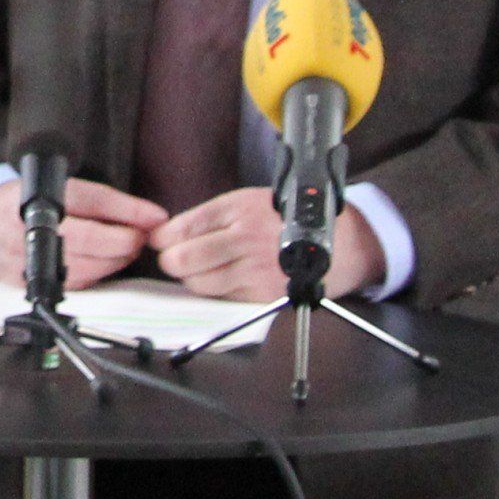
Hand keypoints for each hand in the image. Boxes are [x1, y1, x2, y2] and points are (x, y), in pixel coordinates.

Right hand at [0, 176, 168, 292]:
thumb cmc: (23, 201)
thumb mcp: (56, 186)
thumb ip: (100, 201)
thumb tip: (149, 216)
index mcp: (36, 195)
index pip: (92, 201)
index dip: (129, 211)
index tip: (156, 217)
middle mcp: (28, 227)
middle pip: (89, 239)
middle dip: (125, 240)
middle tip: (142, 237)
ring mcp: (25, 258)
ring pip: (83, 266)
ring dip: (115, 260)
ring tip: (127, 249)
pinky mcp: (25, 281)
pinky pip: (71, 283)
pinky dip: (96, 274)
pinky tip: (105, 263)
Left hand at [148, 190, 386, 302]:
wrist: (340, 242)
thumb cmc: (289, 219)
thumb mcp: (251, 201)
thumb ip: (212, 217)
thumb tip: (167, 234)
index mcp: (240, 209)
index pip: (184, 227)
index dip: (163, 237)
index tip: (158, 240)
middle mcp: (246, 238)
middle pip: (184, 259)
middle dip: (171, 261)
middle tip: (173, 259)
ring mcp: (255, 268)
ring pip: (199, 282)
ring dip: (191, 279)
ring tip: (199, 270)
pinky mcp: (263, 294)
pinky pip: (222, 297)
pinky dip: (215, 291)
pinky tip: (223, 279)